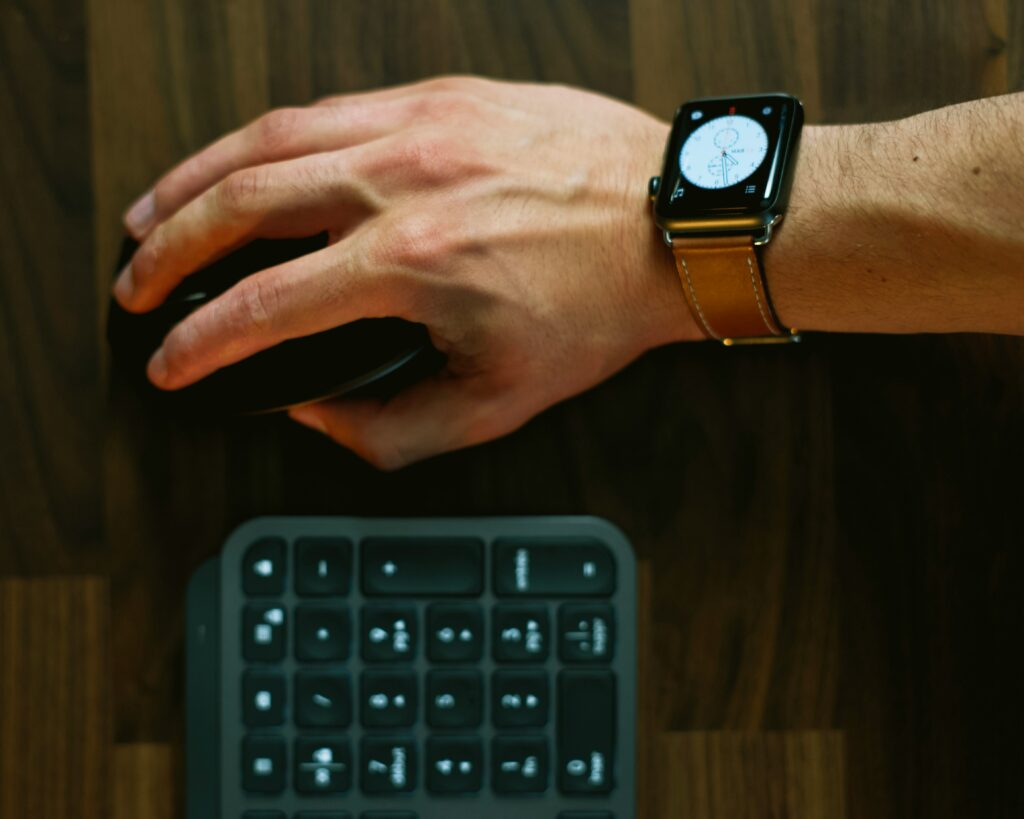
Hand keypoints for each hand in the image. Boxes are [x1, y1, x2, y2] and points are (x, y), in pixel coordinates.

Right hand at [114, 75, 697, 468]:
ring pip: (270, 136)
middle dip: (170, 248)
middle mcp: (404, 178)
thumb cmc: (601, 307)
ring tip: (158, 210)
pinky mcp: (444, 95)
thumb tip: (317, 413)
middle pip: (241, 202)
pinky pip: (331, 107)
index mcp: (415, 260)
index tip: (168, 359)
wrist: (672, 227)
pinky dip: (272, 138)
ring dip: (198, 177)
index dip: (200, 339)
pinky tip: (250, 160)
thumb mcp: (499, 403)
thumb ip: (392, 429)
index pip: (266, 304)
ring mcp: (422, 124)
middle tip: (137, 279)